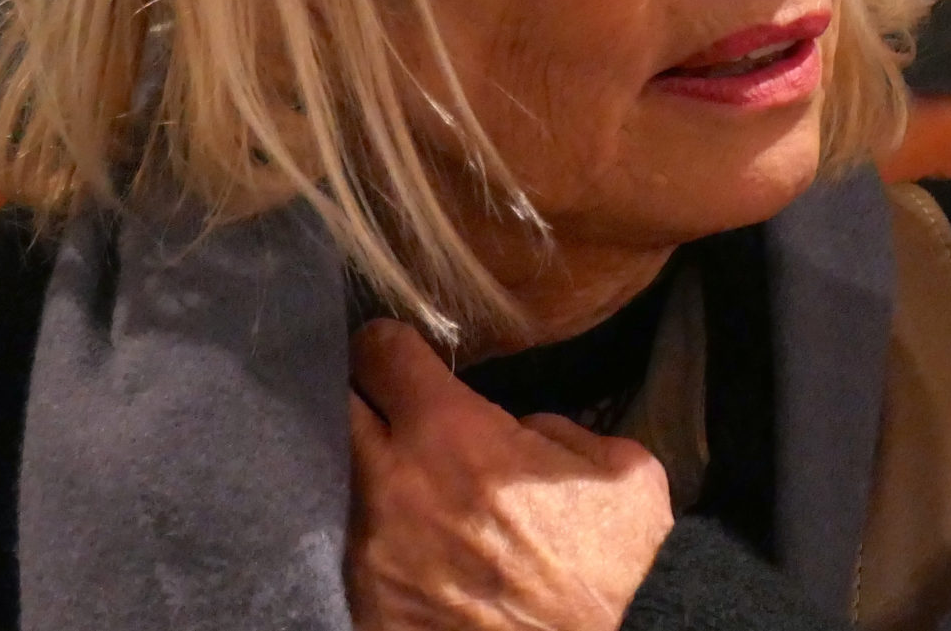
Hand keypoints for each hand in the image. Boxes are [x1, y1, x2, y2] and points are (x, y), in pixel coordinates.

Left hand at [347, 318, 674, 629]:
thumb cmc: (618, 566)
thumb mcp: (618, 467)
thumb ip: (554, 427)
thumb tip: (516, 430)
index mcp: (454, 434)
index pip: (379, 353)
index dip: (388, 346)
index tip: (396, 356)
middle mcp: (395, 486)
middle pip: (333, 409)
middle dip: (357, 400)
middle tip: (382, 410)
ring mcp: (372, 556)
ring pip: (332, 484)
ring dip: (361, 476)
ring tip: (394, 486)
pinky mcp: (368, 610)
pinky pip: (344, 558)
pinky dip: (367, 546)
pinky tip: (399, 549)